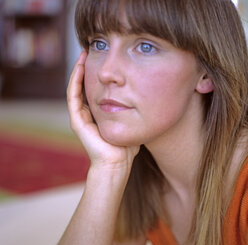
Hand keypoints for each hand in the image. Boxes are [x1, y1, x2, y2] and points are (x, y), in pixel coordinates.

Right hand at [67, 51, 139, 170]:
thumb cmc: (126, 148)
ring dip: (78, 70)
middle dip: (87, 68)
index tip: (104, 59)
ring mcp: (80, 117)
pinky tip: (80, 66)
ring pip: (76, 87)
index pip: (94, 90)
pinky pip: (73, 96)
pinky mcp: (76, 121)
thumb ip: (134, 111)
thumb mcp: (131, 123)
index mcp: (98, 115)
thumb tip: (147, 98)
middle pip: (84, 85)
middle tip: (92, 50)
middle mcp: (87, 115)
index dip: (97, 74)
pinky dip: (75, 80)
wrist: (117, 164)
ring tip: (84, 53)